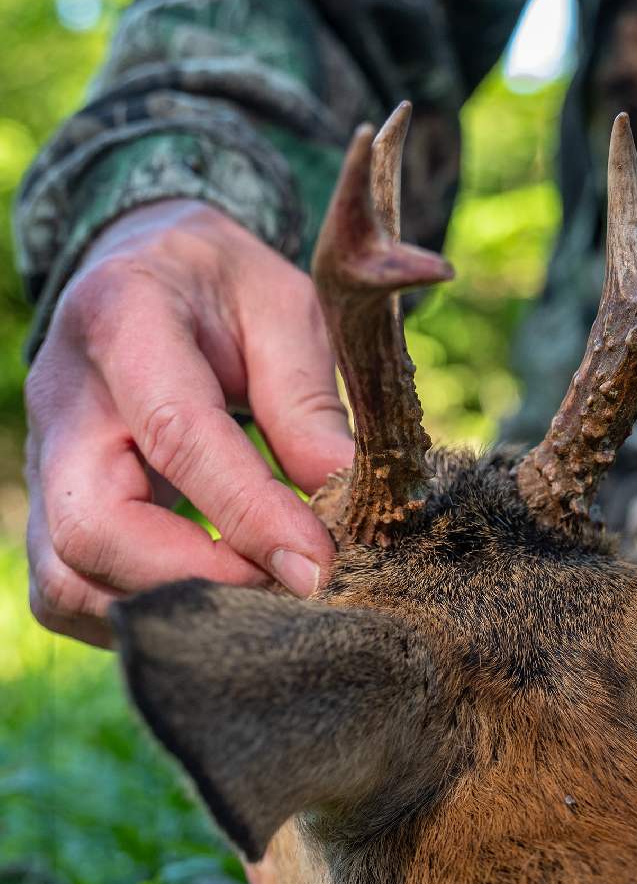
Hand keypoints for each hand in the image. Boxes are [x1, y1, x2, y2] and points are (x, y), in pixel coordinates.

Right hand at [25, 199, 354, 646]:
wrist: (143, 269)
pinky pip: (71, 596)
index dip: (248, 512)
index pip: (177, 433)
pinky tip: (219, 599)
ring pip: (68, 580)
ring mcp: (43, 463)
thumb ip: (309, 401)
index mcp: (124, 318)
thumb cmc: (223, 289)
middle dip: (199, 579)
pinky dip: (146, 614)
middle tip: (293, 589)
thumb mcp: (286, 308)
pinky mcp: (49, 510)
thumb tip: (346, 498)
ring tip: (263, 600)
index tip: (318, 565)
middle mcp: (63, 400)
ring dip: (172, 609)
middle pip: (94, 526)